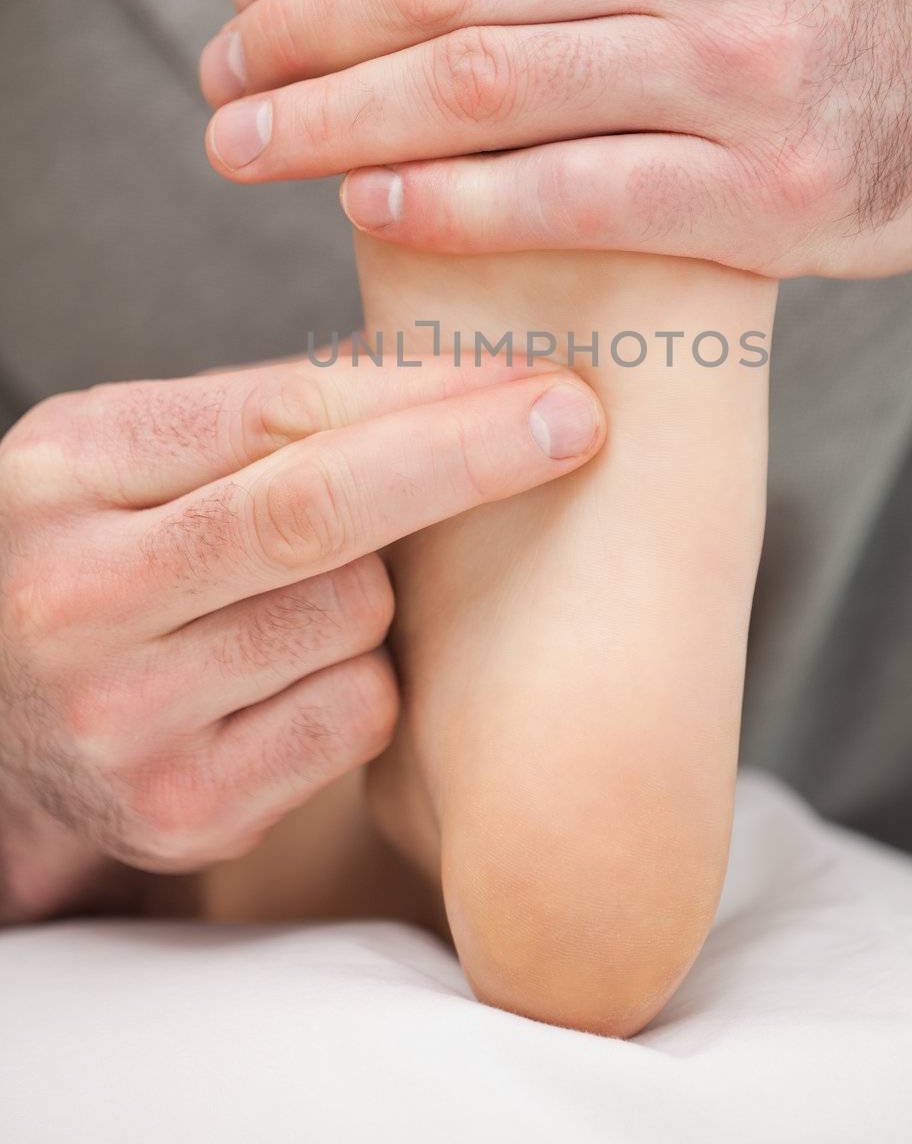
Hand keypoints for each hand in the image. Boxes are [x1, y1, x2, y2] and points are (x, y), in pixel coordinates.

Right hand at [0, 354, 602, 919]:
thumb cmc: (92, 548)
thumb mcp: (127, 449)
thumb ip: (263, 412)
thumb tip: (455, 372)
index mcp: (67, 473)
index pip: (278, 415)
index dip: (423, 393)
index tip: (535, 376)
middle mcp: (83, 599)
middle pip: (321, 515)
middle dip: (465, 461)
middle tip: (571, 422)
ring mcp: (131, 720)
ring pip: (355, 616)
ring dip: (382, 586)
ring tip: (318, 583)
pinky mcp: (188, 812)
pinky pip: (358, 715)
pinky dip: (366, 676)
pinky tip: (307, 664)